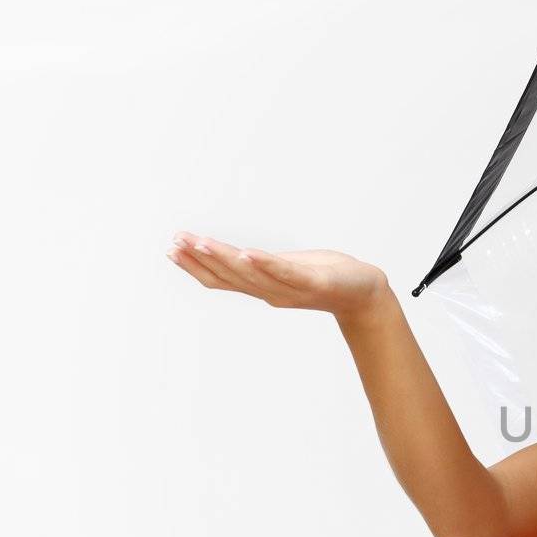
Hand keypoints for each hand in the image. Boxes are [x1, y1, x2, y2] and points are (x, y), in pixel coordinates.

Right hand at [166, 231, 389, 319]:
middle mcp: (272, 293)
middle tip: (175, 242)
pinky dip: (266, 264)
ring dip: (224, 258)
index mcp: (263, 288)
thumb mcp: (287, 269)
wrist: (366, 294)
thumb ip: (263, 266)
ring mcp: (292, 290)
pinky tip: (248, 253)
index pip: (221, 279)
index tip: (171, 248)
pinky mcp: (315, 284)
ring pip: (252, 275)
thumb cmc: (327, 276)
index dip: (194, 266)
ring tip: (201, 242)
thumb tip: (237, 254)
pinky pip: (286, 274)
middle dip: (199, 259)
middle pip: (229, 277)